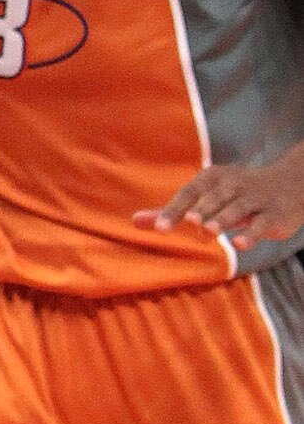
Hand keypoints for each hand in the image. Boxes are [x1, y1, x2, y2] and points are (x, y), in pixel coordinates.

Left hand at [136, 149, 303, 246]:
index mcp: (212, 179)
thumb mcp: (205, 197)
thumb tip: (134, 221)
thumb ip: (172, 211)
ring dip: (222, 219)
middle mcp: (233, 185)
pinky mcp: (273, 215)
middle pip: (213, 198)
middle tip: (187, 224)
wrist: (289, 185)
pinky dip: (251, 233)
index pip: (189, 193)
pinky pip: (261, 223)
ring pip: (237, 209)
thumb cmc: (235, 194)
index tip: (158, 228)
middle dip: (200, 211)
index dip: (174, 210)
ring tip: (207, 232)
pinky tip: (240, 244)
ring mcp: (254, 199)